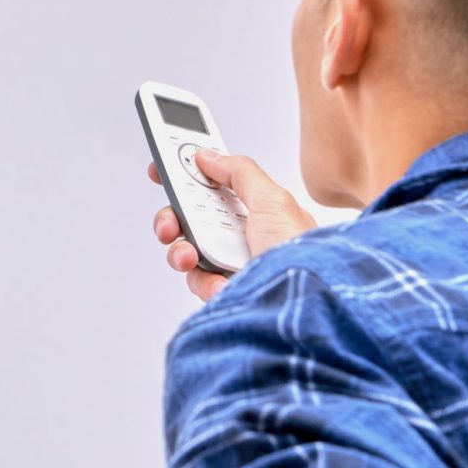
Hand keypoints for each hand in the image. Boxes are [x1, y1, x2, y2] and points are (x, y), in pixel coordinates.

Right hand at [147, 150, 316, 300]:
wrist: (306, 310)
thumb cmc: (305, 260)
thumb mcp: (275, 202)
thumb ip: (240, 172)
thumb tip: (207, 156)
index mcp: (260, 212)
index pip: (217, 187)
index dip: (188, 176)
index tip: (161, 169)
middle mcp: (246, 237)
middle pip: (194, 217)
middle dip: (175, 217)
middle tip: (171, 223)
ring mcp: (235, 266)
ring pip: (189, 250)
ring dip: (183, 251)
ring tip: (190, 256)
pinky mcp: (227, 294)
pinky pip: (199, 282)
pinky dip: (204, 282)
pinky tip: (219, 285)